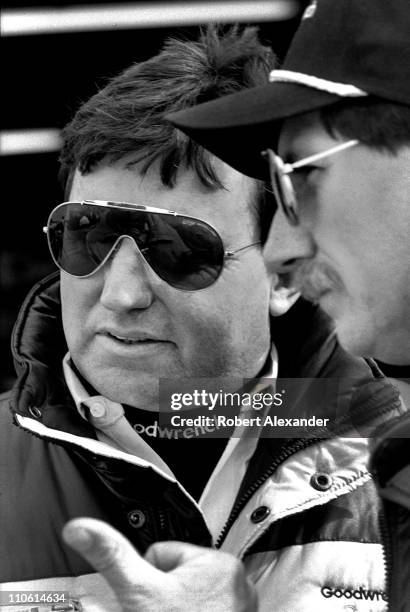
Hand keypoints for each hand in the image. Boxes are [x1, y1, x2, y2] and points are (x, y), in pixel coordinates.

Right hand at [63, 518, 257, 611]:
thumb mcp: (138, 594)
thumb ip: (112, 557)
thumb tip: (79, 528)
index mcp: (219, 563)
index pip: (164, 553)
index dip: (149, 580)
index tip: (154, 601)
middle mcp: (236, 583)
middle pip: (176, 576)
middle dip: (163, 598)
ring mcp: (239, 608)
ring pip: (188, 597)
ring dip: (177, 609)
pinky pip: (201, 610)